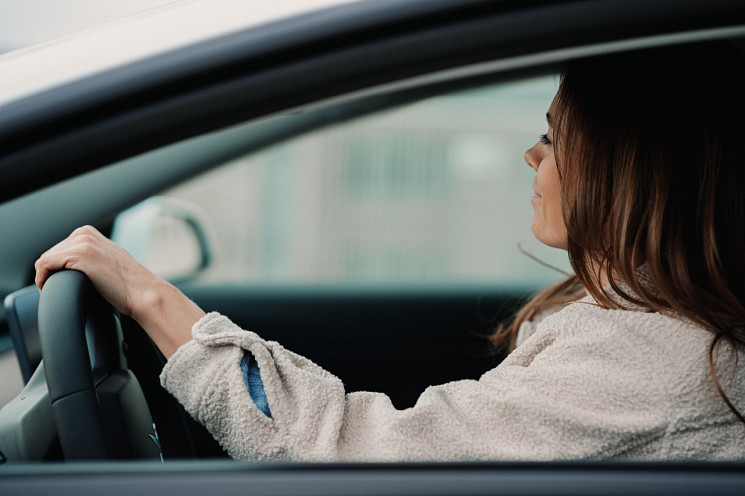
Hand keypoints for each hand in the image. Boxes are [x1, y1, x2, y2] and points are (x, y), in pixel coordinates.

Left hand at [35, 226, 204, 357]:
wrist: (144, 293)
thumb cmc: (128, 285)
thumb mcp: (107, 261)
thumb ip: (90, 257)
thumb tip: (76, 268)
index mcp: (89, 232)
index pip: (57, 249)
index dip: (55, 269)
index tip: (60, 284)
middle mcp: (84, 233)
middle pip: (50, 254)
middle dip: (50, 273)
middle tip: (59, 291)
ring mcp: (82, 242)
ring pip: (45, 260)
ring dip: (46, 277)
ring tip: (57, 292)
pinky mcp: (79, 255)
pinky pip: (44, 265)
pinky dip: (42, 279)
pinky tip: (51, 290)